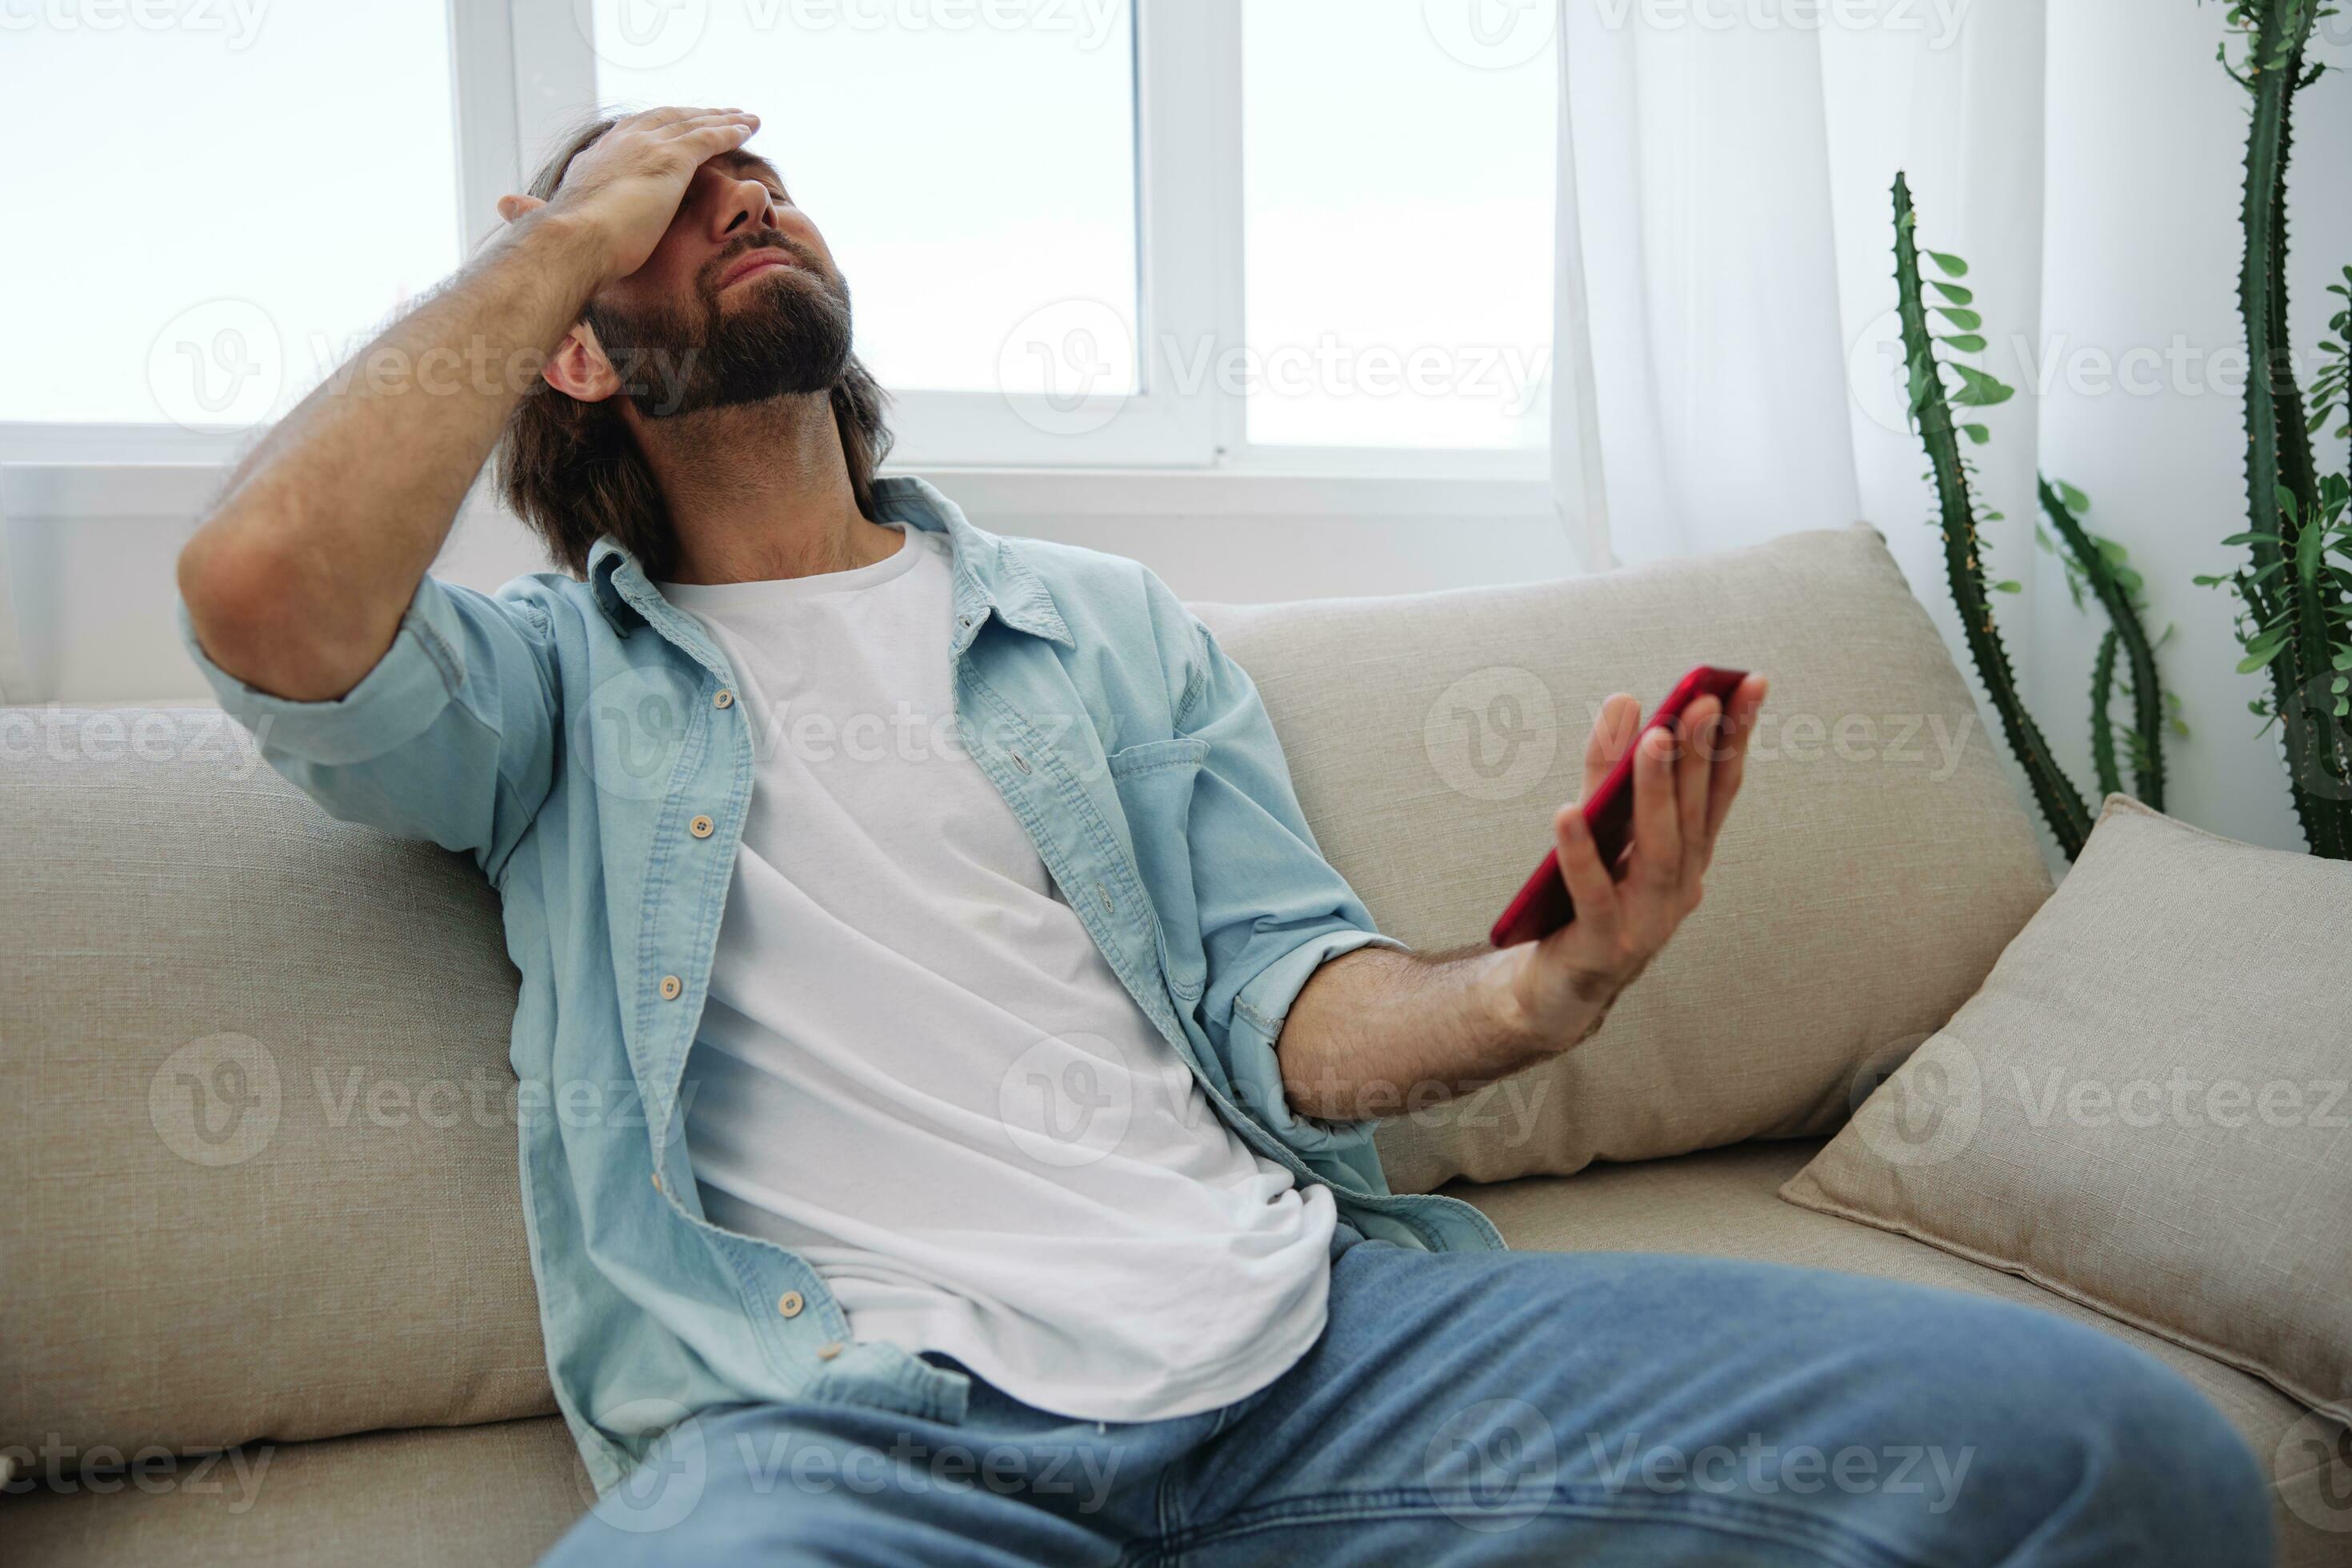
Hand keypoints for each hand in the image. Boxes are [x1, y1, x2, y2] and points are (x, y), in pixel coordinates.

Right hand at [495, 106, 760, 281]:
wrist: (573, 243)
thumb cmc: (570, 249)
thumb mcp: (574, 226)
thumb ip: (574, 218)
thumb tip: (552, 223)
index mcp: (597, 159)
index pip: (633, 133)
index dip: (658, 127)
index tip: (676, 126)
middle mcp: (621, 144)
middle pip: (666, 119)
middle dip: (693, 115)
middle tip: (719, 113)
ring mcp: (646, 148)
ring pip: (691, 123)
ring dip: (721, 118)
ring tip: (745, 118)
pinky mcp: (671, 159)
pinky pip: (708, 138)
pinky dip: (729, 131)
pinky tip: (748, 130)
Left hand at [1503, 674, 1767, 1045]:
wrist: (1558, 989)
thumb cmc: (1584, 900)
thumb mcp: (1598, 826)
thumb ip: (1608, 770)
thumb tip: (1625, 700)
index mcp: (1689, 855)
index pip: (1719, 789)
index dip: (1735, 737)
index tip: (1750, 684)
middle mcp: (1681, 887)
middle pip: (1695, 814)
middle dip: (1701, 753)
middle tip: (1702, 699)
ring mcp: (1647, 921)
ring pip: (1658, 851)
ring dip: (1656, 792)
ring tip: (1651, 738)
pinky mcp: (1604, 947)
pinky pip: (1592, 895)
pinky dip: (1580, 854)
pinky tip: (1567, 813)